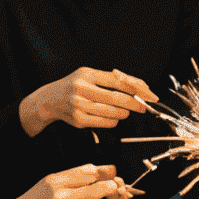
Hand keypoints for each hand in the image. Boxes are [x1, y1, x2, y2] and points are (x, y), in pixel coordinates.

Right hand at [11, 164, 128, 198]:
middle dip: (110, 188)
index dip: (106, 172)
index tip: (111, 173)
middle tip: (113, 188)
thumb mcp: (50, 182)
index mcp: (57, 179)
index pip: (90, 171)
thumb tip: (99, 172)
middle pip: (98, 187)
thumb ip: (72, 177)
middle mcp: (61, 194)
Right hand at [22, 68, 157, 134]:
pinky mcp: (79, 120)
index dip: (135, 88)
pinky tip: (112, 117)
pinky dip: (113, 121)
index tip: (147, 94)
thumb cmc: (74, 86)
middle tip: (143, 106)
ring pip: (113, 113)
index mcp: (86, 74)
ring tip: (124, 111)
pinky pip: (105, 123)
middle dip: (134, 104)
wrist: (50, 100)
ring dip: (124, 113)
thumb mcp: (89, 75)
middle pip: (117, 98)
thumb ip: (111, 78)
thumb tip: (138, 85)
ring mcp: (79, 105)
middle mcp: (81, 89)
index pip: (117, 80)